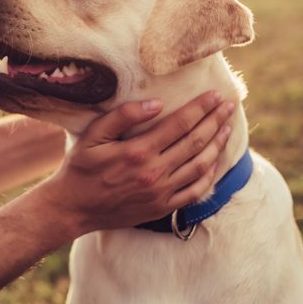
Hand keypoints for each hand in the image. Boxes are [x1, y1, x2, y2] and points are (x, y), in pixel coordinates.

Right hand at [38, 91, 233, 233]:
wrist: (73, 208)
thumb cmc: (80, 168)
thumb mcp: (93, 136)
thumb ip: (122, 117)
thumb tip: (156, 104)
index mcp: (137, 152)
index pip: (179, 124)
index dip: (200, 108)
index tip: (215, 95)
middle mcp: (154, 173)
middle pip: (195, 142)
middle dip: (215, 121)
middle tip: (229, 106)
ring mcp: (161, 193)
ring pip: (200, 165)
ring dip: (217, 144)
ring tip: (227, 128)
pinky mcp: (162, 208)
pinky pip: (195, 191)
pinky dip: (210, 175)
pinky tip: (215, 161)